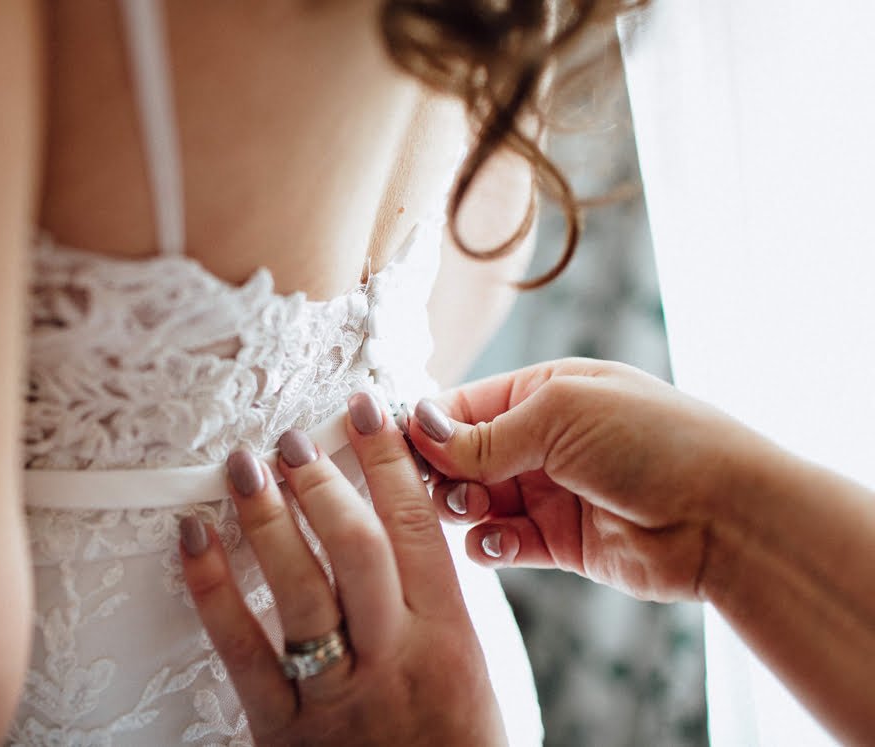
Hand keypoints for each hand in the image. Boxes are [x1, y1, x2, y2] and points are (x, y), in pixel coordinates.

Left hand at [179, 391, 505, 745]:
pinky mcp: (284, 732)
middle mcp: (394, 659)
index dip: (388, 459)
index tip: (366, 407)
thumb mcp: (468, 671)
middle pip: (358, 547)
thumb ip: (434, 599)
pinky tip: (193, 537)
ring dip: (267, 517)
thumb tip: (399, 517)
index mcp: (448, 639)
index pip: (416, 528)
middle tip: (292, 436)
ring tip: (241, 463)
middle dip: (323, 480)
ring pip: (300, 589)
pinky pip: (241, 653)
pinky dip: (212, 590)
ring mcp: (338, 696)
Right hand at [410, 358, 775, 601]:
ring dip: (462, 508)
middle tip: (439, 486)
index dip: (422, 426)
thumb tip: (415, 426)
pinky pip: (503, 543)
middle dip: (440, 472)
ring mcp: (550, 492)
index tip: (384, 445)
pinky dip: (489, 546)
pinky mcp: (560, 542)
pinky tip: (497, 543)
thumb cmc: (654, 441)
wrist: (727, 515)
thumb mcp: (560, 416)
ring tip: (473, 510)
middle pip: (460, 457)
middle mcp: (542, 441)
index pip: (460, 406)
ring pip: (475, 503)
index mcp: (542, 391)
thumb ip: (484, 433)